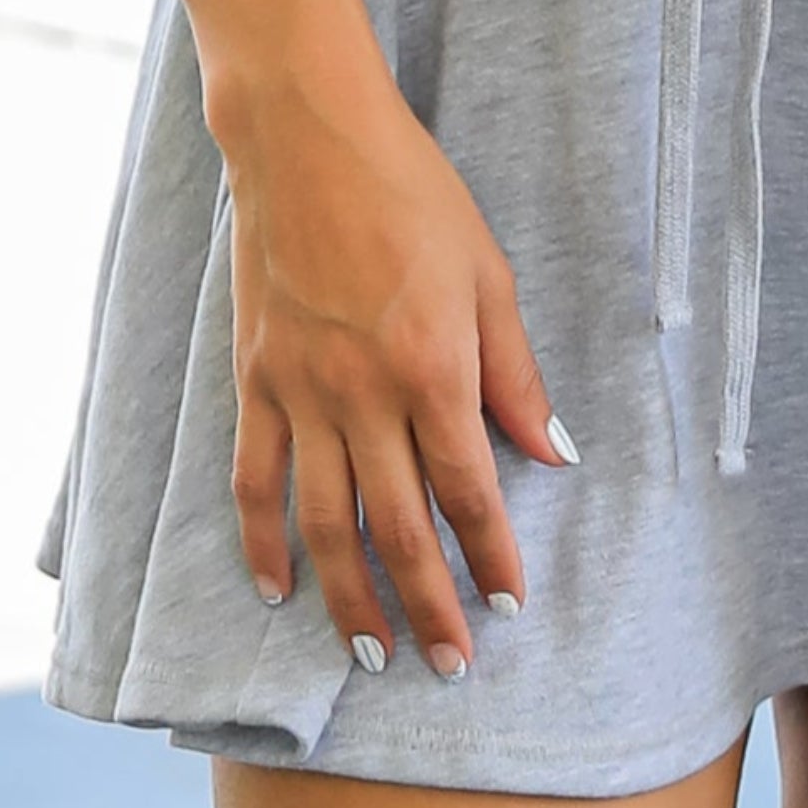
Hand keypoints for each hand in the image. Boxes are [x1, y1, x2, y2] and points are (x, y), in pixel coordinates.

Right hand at [218, 68, 576, 679]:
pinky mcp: (256, 380)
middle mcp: (364, 393)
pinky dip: (262, 541)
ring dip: (349, 597)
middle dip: (427, 604)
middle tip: (449, 666)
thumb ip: (515, 373)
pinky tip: (278, 589)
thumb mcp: (489, 274)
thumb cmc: (413, 196)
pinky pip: (255, 478)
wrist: (309, 141)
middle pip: (397, 526)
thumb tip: (552, 452)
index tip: (508, 607)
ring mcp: (302, 392)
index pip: (468, 490)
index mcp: (434, 366)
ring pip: (323, 522)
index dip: (489, 556)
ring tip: (372, 654)